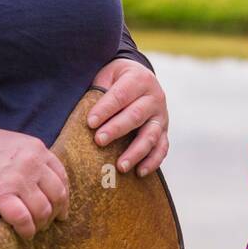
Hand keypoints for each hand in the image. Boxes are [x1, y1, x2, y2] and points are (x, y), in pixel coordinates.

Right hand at [0, 126, 68, 239]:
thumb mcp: (12, 142)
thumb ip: (29, 156)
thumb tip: (40, 174)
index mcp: (37, 149)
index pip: (62, 176)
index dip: (63, 195)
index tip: (60, 207)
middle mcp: (33, 163)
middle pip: (58, 195)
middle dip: (56, 212)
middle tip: (50, 223)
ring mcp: (18, 179)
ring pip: (44, 210)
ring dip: (41, 224)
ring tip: (34, 229)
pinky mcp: (1, 195)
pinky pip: (24, 219)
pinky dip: (27, 230)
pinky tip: (24, 234)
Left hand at [87, 58, 169, 176]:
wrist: (141, 79)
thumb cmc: (117, 80)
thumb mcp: (108, 76)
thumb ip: (100, 90)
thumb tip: (83, 115)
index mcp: (139, 79)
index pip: (121, 95)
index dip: (105, 109)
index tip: (90, 122)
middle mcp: (154, 97)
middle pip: (136, 115)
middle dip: (116, 129)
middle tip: (99, 140)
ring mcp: (161, 116)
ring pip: (150, 135)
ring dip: (135, 151)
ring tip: (120, 166)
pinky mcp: (164, 131)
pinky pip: (162, 147)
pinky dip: (153, 161)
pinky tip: (139, 172)